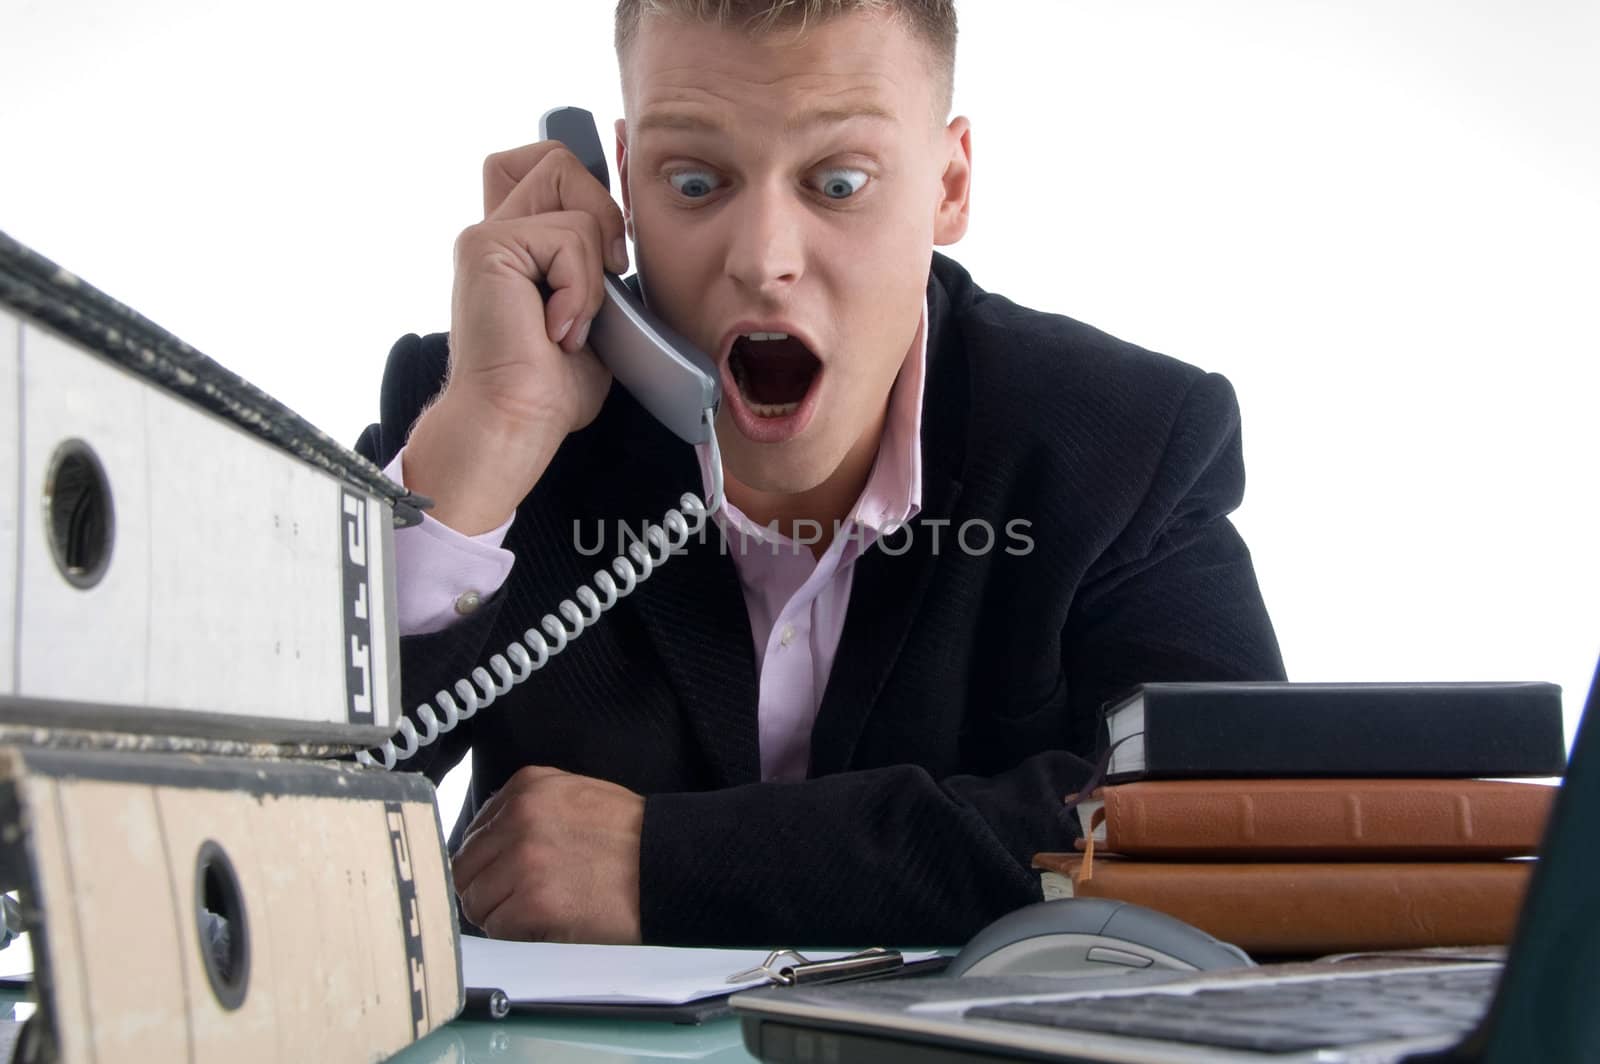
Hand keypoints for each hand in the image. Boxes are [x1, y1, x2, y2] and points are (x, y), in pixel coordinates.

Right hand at [403, 142, 629, 533]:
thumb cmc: (552, 388)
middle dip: (602, 209)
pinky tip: (558, 331)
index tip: (612, 249)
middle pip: (557, 158)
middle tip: (605, 275)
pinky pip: (568, 235)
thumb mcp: (593, 314)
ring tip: (572, 324)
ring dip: (592, 270)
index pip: (546, 165)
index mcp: (516, 244)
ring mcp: (486, 235)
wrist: (517, 423)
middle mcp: (494, 231)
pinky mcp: (486, 246)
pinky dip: (580, 289)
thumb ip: (596, 267)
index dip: (589, 182)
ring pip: (575, 200)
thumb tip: (626, 238)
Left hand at [451, 766, 644, 942]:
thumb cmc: (631, 836)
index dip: (487, 863)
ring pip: (477, 902)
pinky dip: (517, 934)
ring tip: (540, 912)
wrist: (669, 863)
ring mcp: (524, 860)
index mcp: (527, 787)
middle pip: (466, 869)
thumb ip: (528, 808)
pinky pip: (498, 928)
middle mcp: (520, 817)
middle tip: (517, 902)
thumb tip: (489, 842)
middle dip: (487, 890)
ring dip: (502, 915)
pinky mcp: (534, 901)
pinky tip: (547, 924)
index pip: (473, 834)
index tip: (503, 877)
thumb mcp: (575, 795)